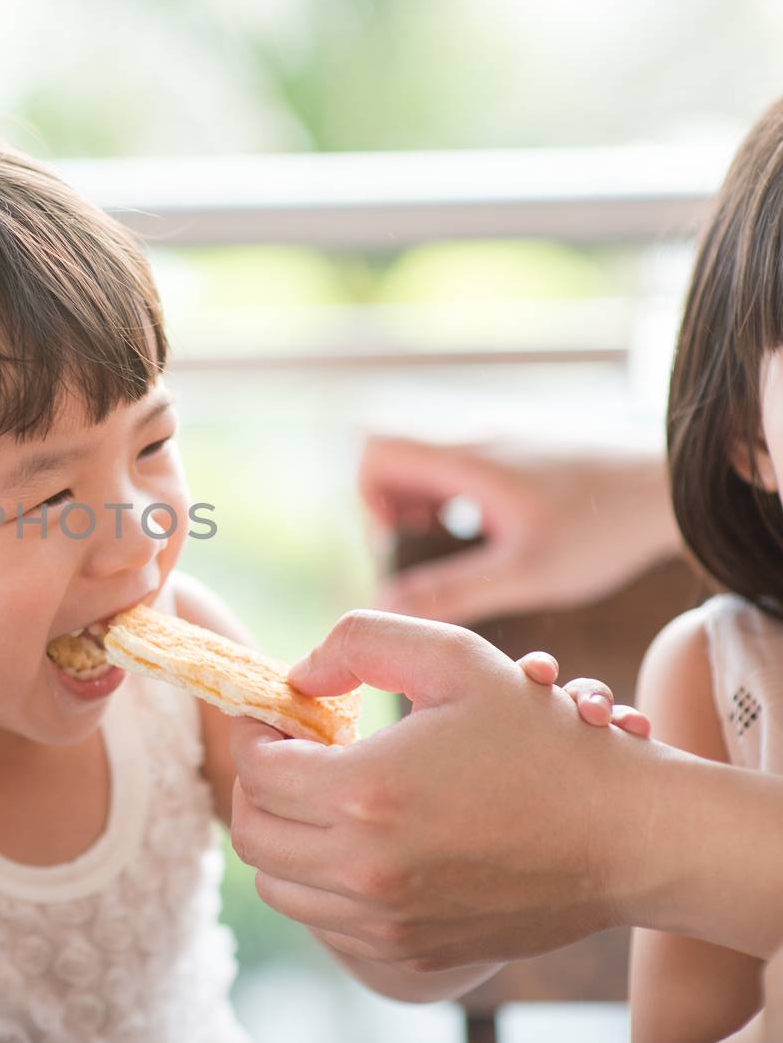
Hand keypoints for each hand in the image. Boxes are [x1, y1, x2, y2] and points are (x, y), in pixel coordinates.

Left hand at [229, 610, 673, 969]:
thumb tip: (298, 678)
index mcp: (365, 793)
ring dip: (286, 835)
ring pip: (280, 884)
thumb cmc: (545, 737)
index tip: (280, 715)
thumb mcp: (455, 658)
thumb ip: (359, 643)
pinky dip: (322, 881)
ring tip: (326, 796)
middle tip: (294, 754)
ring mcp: (386, 920)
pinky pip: (325, 920)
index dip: (257, 732)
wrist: (629, 836)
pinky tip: (362, 840)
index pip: (255, 770)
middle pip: (253, 832)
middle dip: (260, 784)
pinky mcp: (410, 949)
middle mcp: (365, 868)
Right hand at [361, 434, 678, 622]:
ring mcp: (497, 438)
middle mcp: (474, 437)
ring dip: (421, 499)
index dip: (368, 498)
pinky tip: (487, 529)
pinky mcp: (517, 448)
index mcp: (465, 459)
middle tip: (421, 544)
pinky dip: (452, 494)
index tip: (398, 539)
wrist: (673, 486)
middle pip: (392, 452)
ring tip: (452, 540)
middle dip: (391, 502)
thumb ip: (452, 590)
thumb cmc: (603, 528)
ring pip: (425, 457)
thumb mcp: (525, 573)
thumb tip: (386, 606)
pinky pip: (457, 461)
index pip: (374, 452)